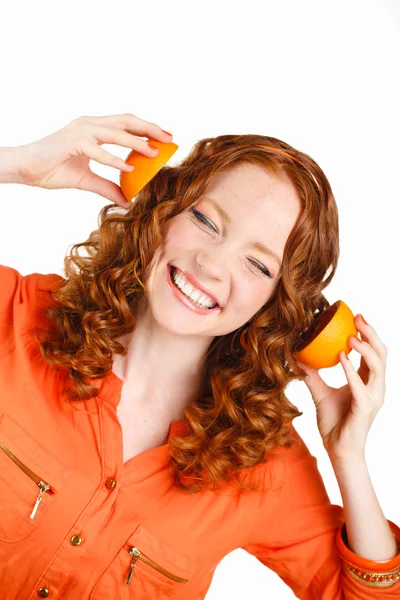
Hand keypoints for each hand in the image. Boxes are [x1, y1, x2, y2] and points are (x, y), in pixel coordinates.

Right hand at [16, 113, 172, 207]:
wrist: (24, 168)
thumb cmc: (52, 169)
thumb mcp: (86, 180)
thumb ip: (107, 187)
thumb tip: (127, 201)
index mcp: (93, 128)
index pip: (125, 124)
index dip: (146, 129)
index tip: (166, 138)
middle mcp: (89, 124)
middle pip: (126, 121)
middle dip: (149, 129)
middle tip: (169, 139)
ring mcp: (80, 131)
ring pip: (115, 132)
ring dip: (137, 142)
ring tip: (155, 153)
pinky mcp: (71, 142)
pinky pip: (97, 150)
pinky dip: (114, 159)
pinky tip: (130, 168)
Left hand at [296, 314, 386, 461]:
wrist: (337, 450)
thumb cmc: (333, 423)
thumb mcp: (320, 393)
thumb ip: (312, 375)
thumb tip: (297, 357)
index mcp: (367, 382)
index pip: (373, 353)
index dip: (367, 334)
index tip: (355, 316)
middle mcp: (375, 387)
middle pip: (381, 354)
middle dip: (371, 333)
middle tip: (357, 318)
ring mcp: (373, 397)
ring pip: (377, 366)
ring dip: (364, 348)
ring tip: (349, 336)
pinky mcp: (366, 407)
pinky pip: (360, 385)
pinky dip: (351, 369)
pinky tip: (341, 357)